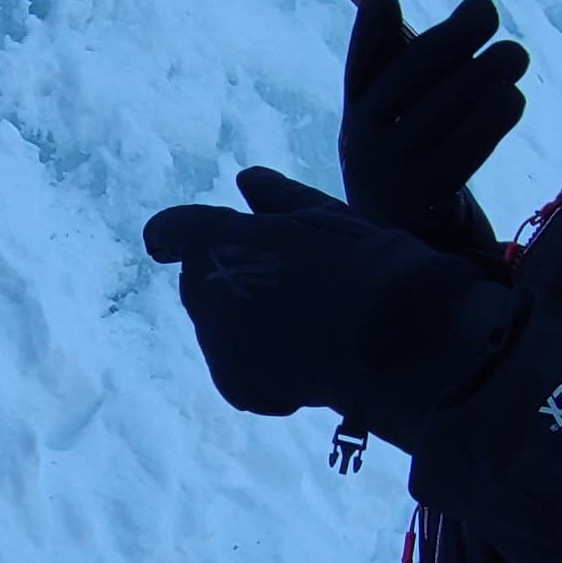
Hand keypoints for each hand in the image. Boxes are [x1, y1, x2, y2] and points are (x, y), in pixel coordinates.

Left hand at [142, 168, 508, 433]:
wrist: (392, 336)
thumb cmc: (368, 264)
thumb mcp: (325, 218)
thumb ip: (277, 199)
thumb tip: (246, 179)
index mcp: (216, 237)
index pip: (169, 230)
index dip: (171, 237)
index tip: (169, 248)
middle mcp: (201, 287)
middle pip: (200, 283)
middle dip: (232, 284)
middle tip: (294, 289)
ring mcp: (214, 339)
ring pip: (222, 329)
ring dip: (252, 327)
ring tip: (312, 327)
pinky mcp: (233, 383)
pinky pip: (241, 370)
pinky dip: (267, 369)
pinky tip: (312, 361)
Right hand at [339, 0, 528, 250]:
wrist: (420, 258)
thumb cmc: (421, 172)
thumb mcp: (404, 120)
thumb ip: (407, 62)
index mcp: (359, 116)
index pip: (361, 64)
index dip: (369, 27)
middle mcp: (364, 142)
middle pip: (411, 77)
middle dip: (453, 37)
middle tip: (488, 10)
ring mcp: (390, 172)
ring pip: (442, 108)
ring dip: (483, 74)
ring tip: (515, 55)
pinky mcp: (425, 200)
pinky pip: (462, 150)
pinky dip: (491, 120)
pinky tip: (513, 98)